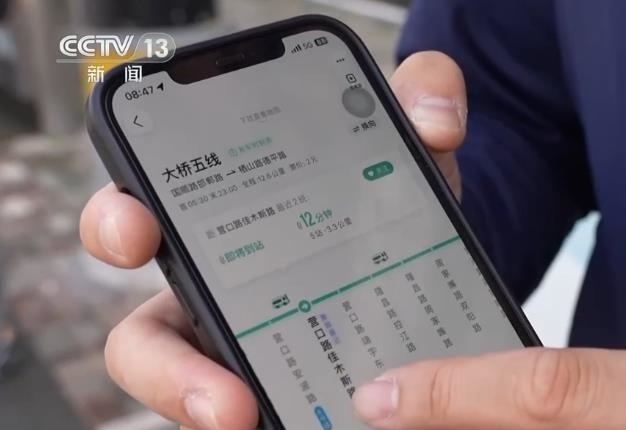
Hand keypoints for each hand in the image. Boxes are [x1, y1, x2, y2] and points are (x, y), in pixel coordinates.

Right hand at [79, 51, 468, 429]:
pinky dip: (285, 420)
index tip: (139, 228)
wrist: (437, 251)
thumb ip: (422, 99)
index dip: (117, 221)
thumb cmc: (392, 191)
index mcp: (221, 217)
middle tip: (218, 396)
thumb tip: (436, 118)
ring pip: (194, 393)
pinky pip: (264, 413)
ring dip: (211, 410)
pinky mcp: (289, 384)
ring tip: (253, 420)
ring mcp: (246, 348)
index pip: (139, 212)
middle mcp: (217, 290)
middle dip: (161, 367)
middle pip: (146, 338)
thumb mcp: (407, 140)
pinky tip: (330, 423)